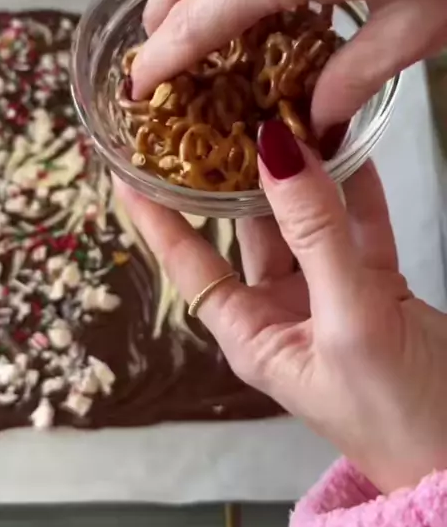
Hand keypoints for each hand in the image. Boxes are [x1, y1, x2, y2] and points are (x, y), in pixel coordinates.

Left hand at [114, 120, 446, 494]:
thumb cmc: (396, 416)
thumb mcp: (347, 322)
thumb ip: (317, 233)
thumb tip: (275, 150)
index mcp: (252, 333)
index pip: (190, 262)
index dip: (157, 215)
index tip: (129, 164)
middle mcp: (281, 309)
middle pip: (248, 228)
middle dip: (239, 173)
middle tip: (225, 111)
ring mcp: (329, 293)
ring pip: (307, 218)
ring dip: (301, 171)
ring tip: (287, 110)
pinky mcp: (375, 283)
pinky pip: (359, 221)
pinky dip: (356, 184)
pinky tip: (346, 138)